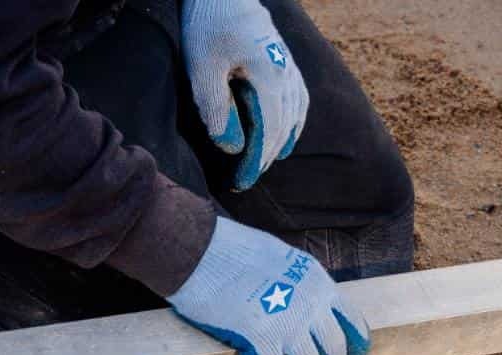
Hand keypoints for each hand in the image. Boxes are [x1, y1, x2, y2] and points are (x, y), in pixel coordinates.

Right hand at [168, 217, 370, 354]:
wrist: (200, 250)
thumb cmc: (233, 251)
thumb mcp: (284, 260)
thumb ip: (300, 285)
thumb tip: (303, 309)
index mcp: (319, 283)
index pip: (354, 324)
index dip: (356, 351)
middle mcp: (311, 304)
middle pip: (334, 352)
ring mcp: (287, 322)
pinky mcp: (259, 337)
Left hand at [181, 0, 308, 191]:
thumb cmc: (208, 25)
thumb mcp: (202, 69)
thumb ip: (216, 110)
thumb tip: (232, 148)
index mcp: (269, 79)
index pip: (268, 134)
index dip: (254, 163)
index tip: (239, 183)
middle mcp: (287, 75)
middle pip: (284, 129)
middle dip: (264, 159)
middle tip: (243, 180)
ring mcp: (290, 66)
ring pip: (295, 116)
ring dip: (280, 143)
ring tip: (262, 163)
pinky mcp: (286, 60)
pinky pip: (299, 100)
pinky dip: (293, 123)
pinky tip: (283, 134)